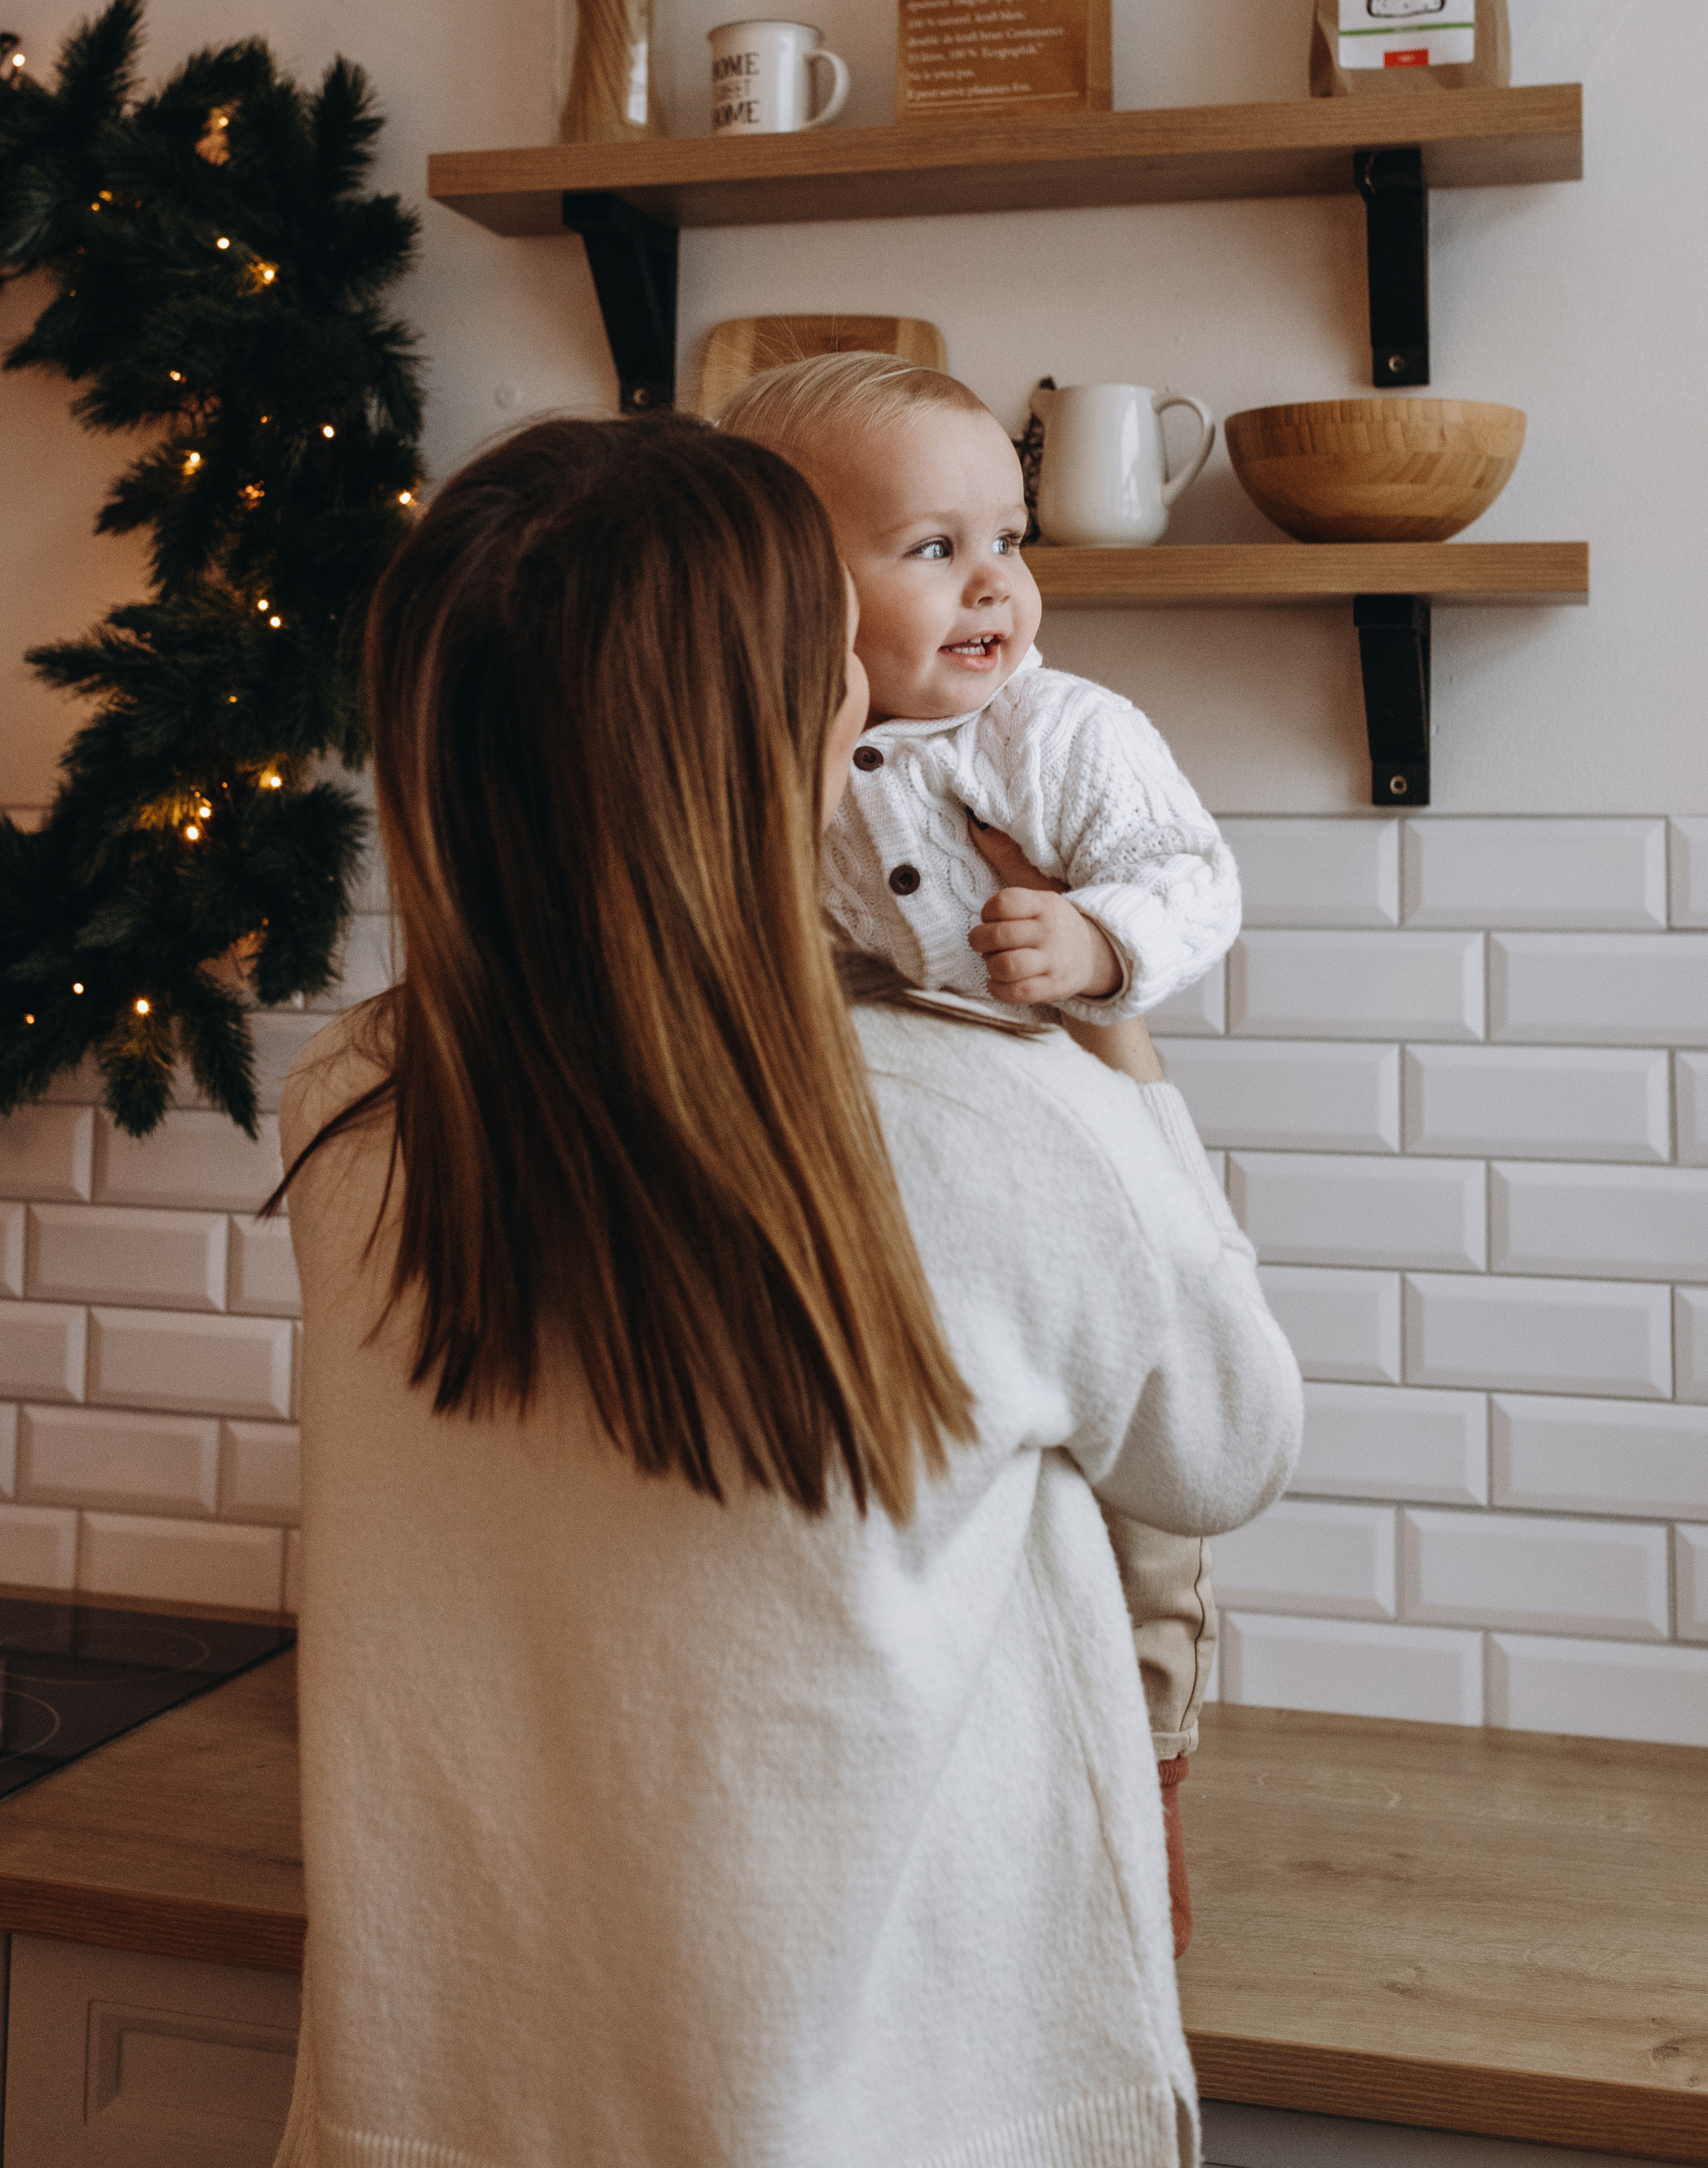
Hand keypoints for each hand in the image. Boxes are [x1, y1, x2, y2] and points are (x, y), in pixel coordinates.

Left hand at [966, 815, 1164, 1081]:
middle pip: (999, 936)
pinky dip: (998, 989)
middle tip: (981, 943)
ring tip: (993, 962)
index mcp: (1045, 903)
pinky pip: (1017, 992)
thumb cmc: (1053, 923)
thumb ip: (1010, 871)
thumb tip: (976, 823)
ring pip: (1007, 966)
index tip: (988, 917)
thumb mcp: (1040, 894)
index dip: (986, 912)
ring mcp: (1053, 960)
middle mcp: (1049, 931)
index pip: (1004, 903)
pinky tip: (998, 981)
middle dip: (980, 941)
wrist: (1097, 954)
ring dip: (990, 966)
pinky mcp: (1053, 986)